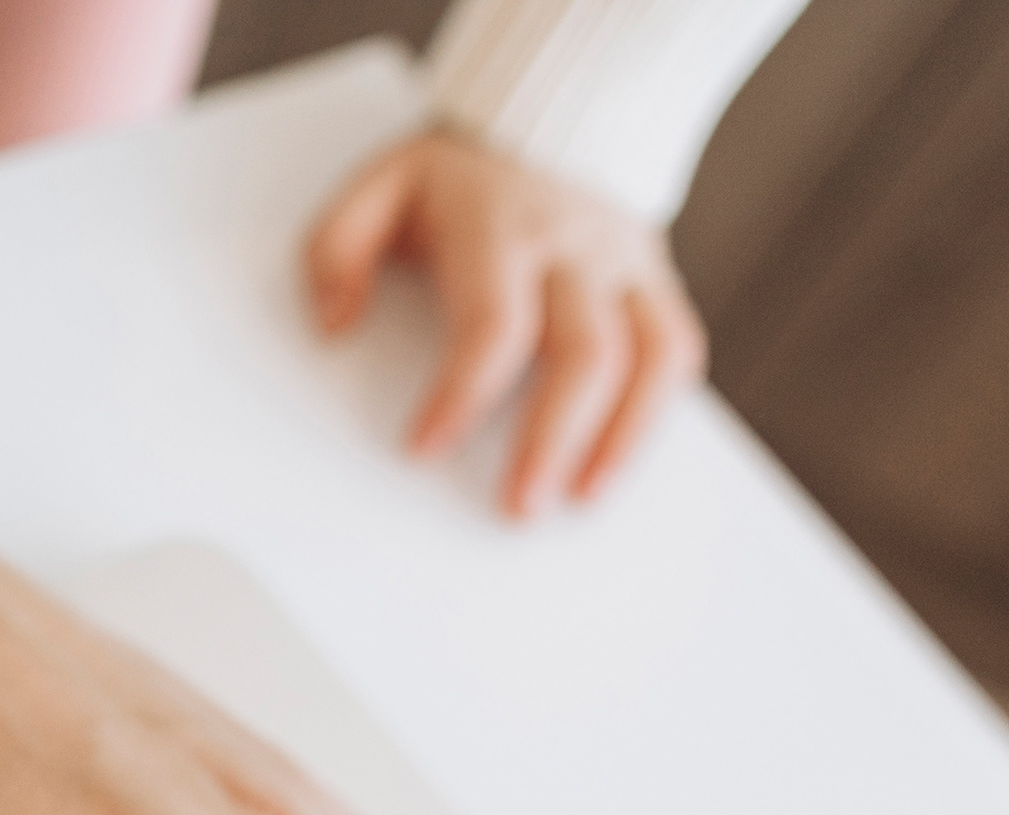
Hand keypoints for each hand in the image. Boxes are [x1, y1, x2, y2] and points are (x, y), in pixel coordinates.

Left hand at [305, 129, 705, 516]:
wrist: (554, 112)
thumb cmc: (452, 176)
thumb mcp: (378, 185)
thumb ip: (336, 247)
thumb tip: (334, 325)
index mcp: (502, 226)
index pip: (493, 321)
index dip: (462, 391)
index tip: (423, 449)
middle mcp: (574, 245)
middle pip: (583, 351)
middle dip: (552, 437)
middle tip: (518, 506)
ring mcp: (623, 262)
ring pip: (647, 355)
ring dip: (619, 437)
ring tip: (580, 499)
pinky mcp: (654, 279)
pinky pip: (674, 348)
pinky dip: (654, 411)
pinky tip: (617, 463)